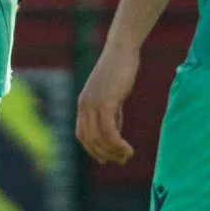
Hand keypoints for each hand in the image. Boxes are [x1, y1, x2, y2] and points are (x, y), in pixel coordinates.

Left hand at [75, 37, 140, 165]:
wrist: (122, 50)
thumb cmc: (120, 70)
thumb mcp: (113, 95)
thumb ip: (112, 113)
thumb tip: (115, 133)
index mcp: (83, 104)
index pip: (82, 135)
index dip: (93, 150)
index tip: (106, 159)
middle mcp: (84, 106)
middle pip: (89, 140)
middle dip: (105, 154)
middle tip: (121, 160)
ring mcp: (93, 104)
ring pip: (99, 138)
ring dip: (113, 152)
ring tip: (127, 155)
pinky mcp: (105, 103)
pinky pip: (109, 131)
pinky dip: (117, 144)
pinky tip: (127, 148)